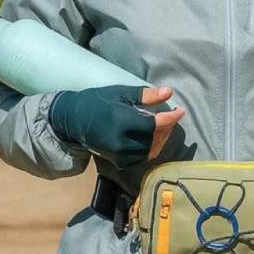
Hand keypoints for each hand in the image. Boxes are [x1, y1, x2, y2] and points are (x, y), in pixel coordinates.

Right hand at [49, 84, 185, 167]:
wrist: (73, 121)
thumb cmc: (97, 102)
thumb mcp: (121, 93)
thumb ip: (146, 95)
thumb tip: (169, 92)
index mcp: (123, 122)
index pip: (155, 124)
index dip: (171, 118)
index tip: (181, 110)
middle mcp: (122, 142)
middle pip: (155, 138)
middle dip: (167, 127)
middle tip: (172, 115)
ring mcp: (120, 155)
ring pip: (151, 150)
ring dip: (161, 138)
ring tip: (164, 125)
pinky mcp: (118, 162)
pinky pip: (142, 157)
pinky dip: (152, 147)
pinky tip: (153, 136)